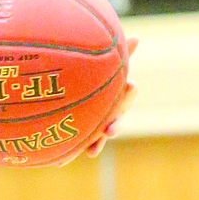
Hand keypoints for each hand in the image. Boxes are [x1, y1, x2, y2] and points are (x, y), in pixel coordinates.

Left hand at [81, 35, 137, 160]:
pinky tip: (61, 163)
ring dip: (96, 144)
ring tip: (92, 152)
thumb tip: (137, 36)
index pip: (125, 94)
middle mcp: (110, 114)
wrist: (80, 93)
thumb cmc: (95, 75)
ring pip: (98, 137)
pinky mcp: (82, 136)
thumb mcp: (105, 64)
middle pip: (114, 120)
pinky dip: (71, 154)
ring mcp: (97, 126)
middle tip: (110, 128)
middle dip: (114, 125)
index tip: (130, 84)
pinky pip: (77, 146)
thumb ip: (117, 53)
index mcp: (117, 97)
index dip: (128, 91)